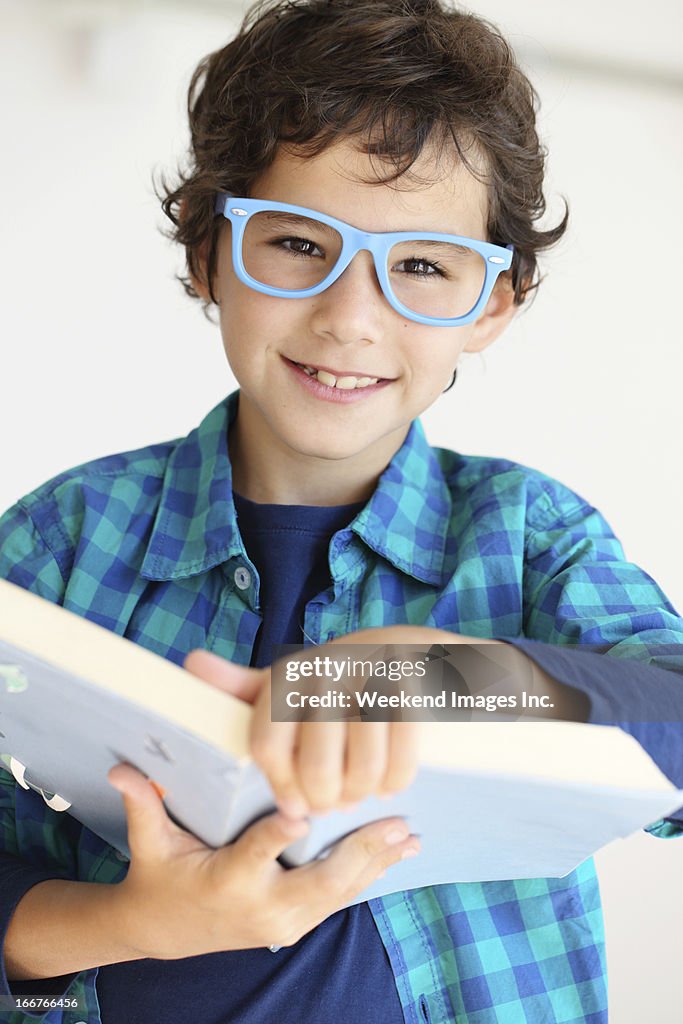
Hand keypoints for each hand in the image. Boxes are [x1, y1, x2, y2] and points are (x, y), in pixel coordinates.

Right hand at [107, 763, 419, 958]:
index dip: (279, 835)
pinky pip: (338, 900)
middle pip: (318, 882)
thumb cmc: (159, 877)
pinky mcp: (296, 925)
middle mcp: (262, 907)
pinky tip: (398, 854)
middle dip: (359, 854)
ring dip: (376, 864)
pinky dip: (369, 876)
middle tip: (395, 824)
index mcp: (226, 880)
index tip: (303, 812)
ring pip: (339, 893)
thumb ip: (144, 804)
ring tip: (410, 836)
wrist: (164, 932)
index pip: (256, 854)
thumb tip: (121, 769)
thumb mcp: (149, 843)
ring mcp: (284, 923)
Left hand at [184, 629, 421, 817]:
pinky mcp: (411, 689)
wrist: (405, 647)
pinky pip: (401, 761)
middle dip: (326, 799)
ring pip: (362, 771)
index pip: (268, 747)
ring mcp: (371, 678)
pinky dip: (396, 783)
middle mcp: (325, 670)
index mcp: (288, 676)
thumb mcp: (288, 682)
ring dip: (362, 794)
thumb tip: (192, 663)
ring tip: (359, 793)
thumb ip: (242, 687)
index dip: (281, 786)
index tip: (293, 806)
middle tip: (333, 803)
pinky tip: (389, 783)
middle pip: (317, 769)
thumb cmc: (336, 679)